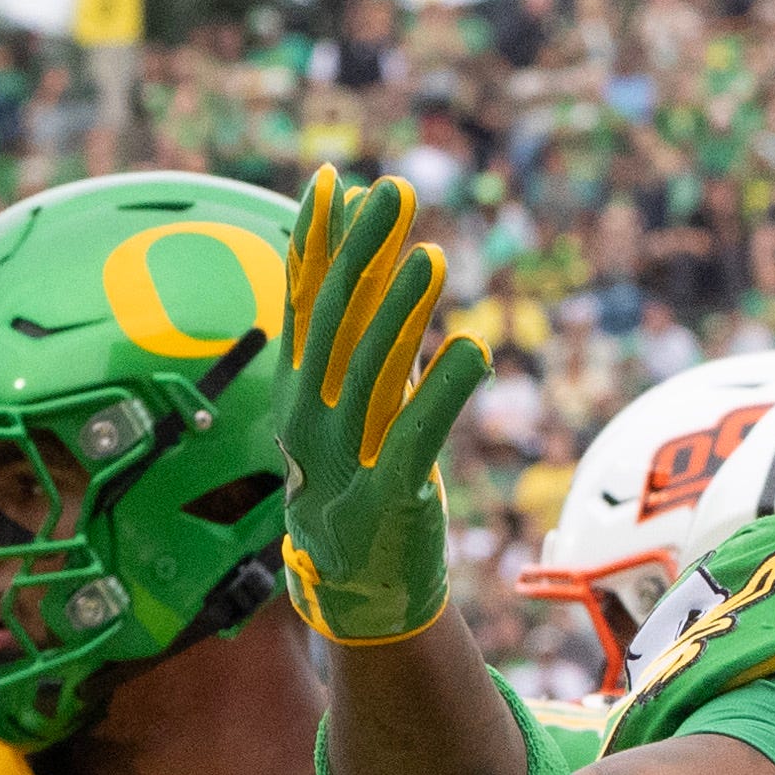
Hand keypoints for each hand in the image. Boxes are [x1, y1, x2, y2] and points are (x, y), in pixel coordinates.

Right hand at [275, 166, 484, 647]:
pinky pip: (419, 436)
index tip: (332, 180)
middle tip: (394, 192)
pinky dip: (445, 391)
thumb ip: (369, 345)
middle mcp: (311, 417)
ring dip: (403, 311)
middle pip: (336, 322)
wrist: (353, 593)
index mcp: (298, 391)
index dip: (315, 241)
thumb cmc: (357, 487)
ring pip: (374, 371)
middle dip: (363, 252)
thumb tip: (378, 267)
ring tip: (431, 257)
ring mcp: (345, 458)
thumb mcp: (357, 409)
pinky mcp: (390, 496)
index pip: (302, 303)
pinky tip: (476, 349)